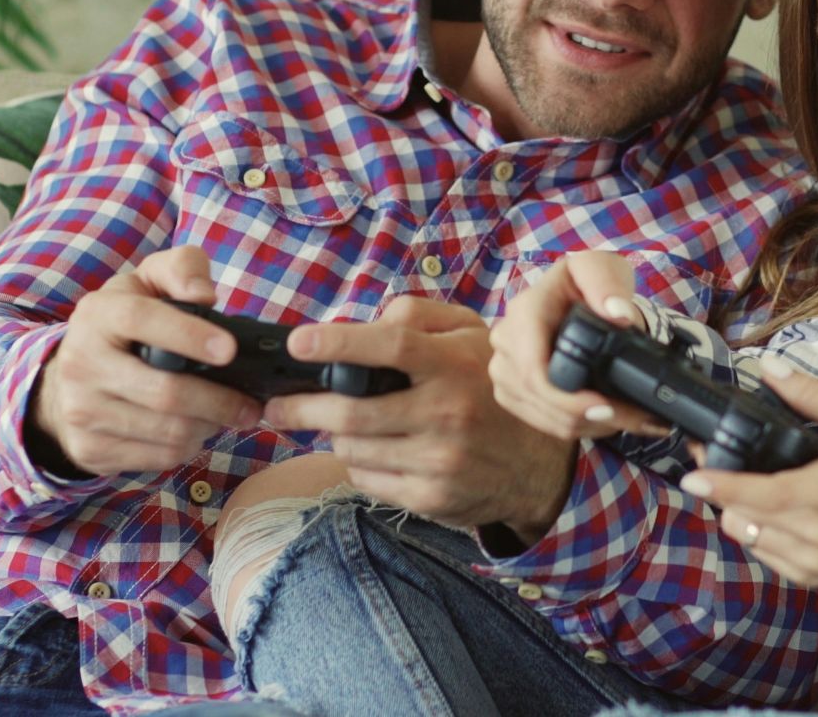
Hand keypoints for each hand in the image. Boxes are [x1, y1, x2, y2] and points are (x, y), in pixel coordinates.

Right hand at [29, 246, 262, 476]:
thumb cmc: (127, 322)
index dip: (188, 335)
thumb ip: (182, 269)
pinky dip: (189, 447)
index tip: (230, 350)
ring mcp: (82, 411)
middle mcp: (81, 363)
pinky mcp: (90, 449)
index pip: (141, 321)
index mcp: (97, 314)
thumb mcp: (149, 281)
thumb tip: (204, 295)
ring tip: (229, 415)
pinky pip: (158, 457)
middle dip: (220, 401)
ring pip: (168, 432)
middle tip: (252, 404)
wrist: (72, 377)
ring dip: (210, 427)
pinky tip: (198, 430)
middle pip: (165, 392)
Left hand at [262, 295, 577, 539]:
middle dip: (302, 409)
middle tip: (278, 406)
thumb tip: (365, 324)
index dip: (338, 343)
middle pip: (352, 412)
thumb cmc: (490, 388)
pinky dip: (358, 464)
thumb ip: (419, 318)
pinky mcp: (432, 498)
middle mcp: (447, 413)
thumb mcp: (472, 336)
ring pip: (353, 450)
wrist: (539, 463)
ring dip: (335, 436)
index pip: (390, 347)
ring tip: (343, 425)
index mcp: (454, 364)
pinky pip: (368, 481)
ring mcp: (439, 461)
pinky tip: (376, 452)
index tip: (297, 343)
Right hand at [487, 251, 667, 441]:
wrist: (573, 298)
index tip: (606, 407)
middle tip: (639, 419)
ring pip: (545, 417)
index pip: (534, 370)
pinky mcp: (510, 391)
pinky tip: (605, 420)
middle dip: (592, 418)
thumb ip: (608, 284)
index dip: (568, 398)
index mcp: (524, 312)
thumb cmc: (587, 282)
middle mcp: (505, 341)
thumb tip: (619, 315)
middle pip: (542, 399)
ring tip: (632, 420)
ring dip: (590, 427)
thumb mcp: (602, 268)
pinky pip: (541, 422)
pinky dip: (577, 427)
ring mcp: (503, 369)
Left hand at [678, 354, 817, 588]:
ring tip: (747, 485)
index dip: (721, 484)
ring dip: (738, 513)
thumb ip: (816, 397)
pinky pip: (768, 558)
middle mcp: (817, 536)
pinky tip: (772, 513)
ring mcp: (816, 563)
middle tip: (716, 460)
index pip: (760, 493)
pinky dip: (759, 535)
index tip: (692, 473)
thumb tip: (771, 370)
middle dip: (722, 489)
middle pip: (743, 517)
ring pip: (749, 540)